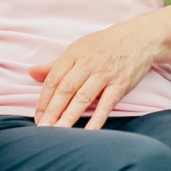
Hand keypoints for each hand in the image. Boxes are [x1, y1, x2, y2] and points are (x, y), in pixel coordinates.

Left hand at [28, 20, 161, 128]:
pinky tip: (88, 132)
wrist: (139, 37)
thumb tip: (31, 72)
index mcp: (74, 54)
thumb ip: (55, 65)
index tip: (37, 117)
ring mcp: (105, 74)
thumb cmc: (104, 45)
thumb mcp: (78, 49)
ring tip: (58, 133)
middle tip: (42, 129)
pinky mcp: (121, 84)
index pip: (54, 79)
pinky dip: (97, 118)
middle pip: (66, 89)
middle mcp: (88, 63)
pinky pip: (107, 103)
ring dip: (69, 117)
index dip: (44, 99)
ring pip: (83, 98)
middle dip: (52, 111)